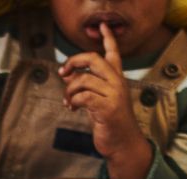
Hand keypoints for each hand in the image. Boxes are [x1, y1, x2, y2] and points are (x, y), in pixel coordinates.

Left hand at [58, 25, 144, 161]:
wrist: (123, 145)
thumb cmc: (111, 124)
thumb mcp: (98, 101)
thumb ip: (86, 87)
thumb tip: (67, 75)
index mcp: (117, 79)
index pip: (113, 53)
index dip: (108, 38)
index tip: (102, 25)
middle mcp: (117, 83)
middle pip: (93, 59)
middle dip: (73, 62)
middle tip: (62, 72)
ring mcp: (113, 94)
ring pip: (83, 79)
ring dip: (69, 90)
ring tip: (67, 101)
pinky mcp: (107, 107)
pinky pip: (83, 96)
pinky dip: (73, 101)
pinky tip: (71, 108)